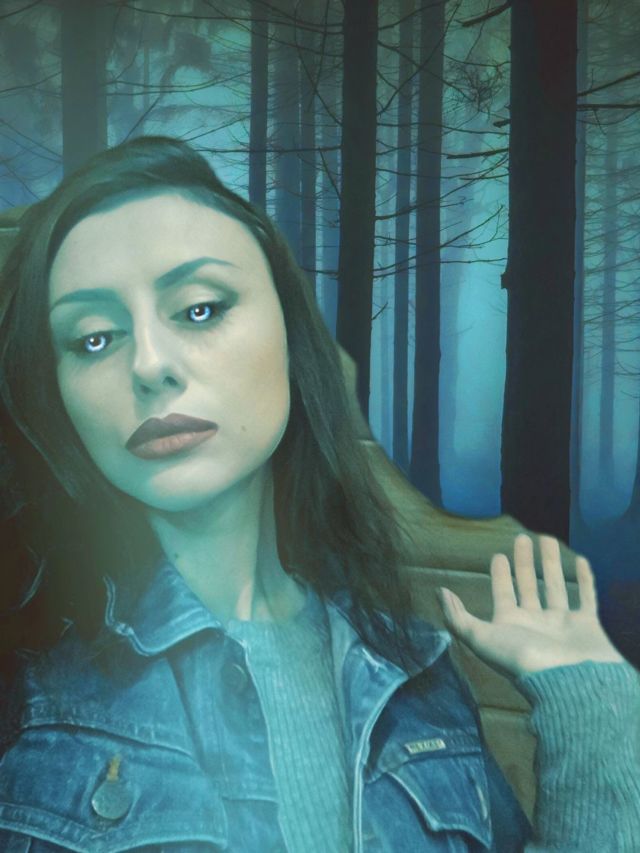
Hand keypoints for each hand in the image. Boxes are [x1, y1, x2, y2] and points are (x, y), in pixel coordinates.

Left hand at [439, 534, 623, 678]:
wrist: (571, 682)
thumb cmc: (524, 661)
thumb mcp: (481, 639)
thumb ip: (458, 617)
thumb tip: (439, 592)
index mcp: (511, 626)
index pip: (503, 595)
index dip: (499, 576)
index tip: (498, 556)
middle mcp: (536, 625)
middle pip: (528, 587)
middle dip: (523, 563)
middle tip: (522, 538)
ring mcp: (563, 625)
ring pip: (555, 587)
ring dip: (550, 564)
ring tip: (547, 538)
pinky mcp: (588, 625)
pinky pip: (587, 596)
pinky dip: (585, 579)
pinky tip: (579, 560)